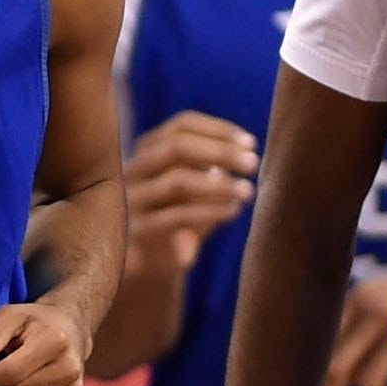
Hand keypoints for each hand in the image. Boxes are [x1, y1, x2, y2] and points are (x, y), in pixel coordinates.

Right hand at [123, 113, 255, 271]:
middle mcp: (135, 168)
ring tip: (248, 191)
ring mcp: (133, 198)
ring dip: (220, 184)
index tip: (251, 143)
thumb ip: (213, 162)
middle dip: (220, 151)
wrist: (153, 260)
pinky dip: (211, 211)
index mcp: (149, 148)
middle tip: (253, 163)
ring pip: (178, 180)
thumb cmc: (181, 213)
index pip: (182, 124)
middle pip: (177, 146)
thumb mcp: (197, 183)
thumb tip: (246, 149)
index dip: (219, 130)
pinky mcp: (140, 229)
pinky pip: (178, 216)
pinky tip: (234, 211)